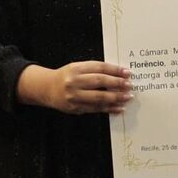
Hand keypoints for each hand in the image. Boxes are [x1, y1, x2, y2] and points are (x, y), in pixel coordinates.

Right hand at [17, 61, 132, 114]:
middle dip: (117, 84)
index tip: (127, 73)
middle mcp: (74, 82)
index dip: (114, 70)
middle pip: (99, 82)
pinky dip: (108, 109)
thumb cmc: (67, 76)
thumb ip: (94, 70)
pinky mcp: (75, 108)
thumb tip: (117, 74)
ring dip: (115, 98)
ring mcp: (74, 96)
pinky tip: (118, 108)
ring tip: (127, 97)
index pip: (99, 68)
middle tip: (129, 85)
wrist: (48, 88)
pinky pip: (95, 109)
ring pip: (98, 97)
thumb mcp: (77, 68)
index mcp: (76, 68)